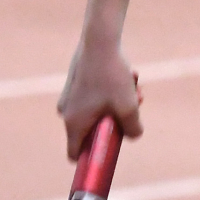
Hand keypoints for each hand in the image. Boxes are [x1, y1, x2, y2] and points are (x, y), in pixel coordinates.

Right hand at [58, 41, 142, 159]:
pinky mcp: (76, 84)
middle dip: (116, 122)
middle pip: (94, 131)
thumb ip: (132, 130)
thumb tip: (132, 135)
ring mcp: (70, 97)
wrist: (100, 40)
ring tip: (133, 85)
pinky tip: (126, 75)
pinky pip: (97, 96)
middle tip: (133, 106)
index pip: (75, 155)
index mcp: (74, 124)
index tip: (110, 153)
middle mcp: (67, 112)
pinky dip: (112, 91)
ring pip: (100, 111)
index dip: (93, 159)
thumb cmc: (112, 76)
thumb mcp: (129, 108)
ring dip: (119, 104)